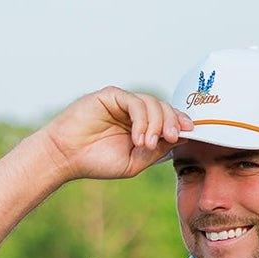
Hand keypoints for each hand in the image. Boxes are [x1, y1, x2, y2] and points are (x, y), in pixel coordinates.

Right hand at [40, 86, 195, 181]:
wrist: (66, 157)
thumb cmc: (97, 161)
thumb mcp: (136, 161)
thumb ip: (158, 150)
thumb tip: (182, 137)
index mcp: (141, 127)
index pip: (167, 119)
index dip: (181, 123)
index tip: (192, 132)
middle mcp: (134, 112)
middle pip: (164, 108)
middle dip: (172, 122)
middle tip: (171, 138)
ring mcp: (122, 103)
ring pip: (152, 103)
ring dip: (156, 124)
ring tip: (147, 144)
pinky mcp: (111, 95)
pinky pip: (135, 101)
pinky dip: (142, 119)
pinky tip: (138, 137)